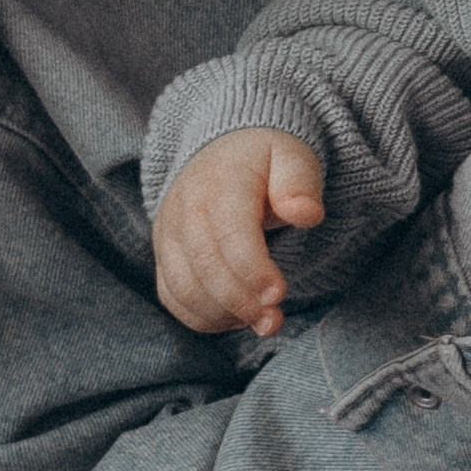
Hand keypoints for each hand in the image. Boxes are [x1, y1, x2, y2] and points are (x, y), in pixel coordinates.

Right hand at [152, 129, 324, 333]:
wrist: (224, 148)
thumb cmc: (264, 158)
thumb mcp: (292, 156)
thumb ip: (300, 183)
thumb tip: (306, 214)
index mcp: (222, 181)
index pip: (230, 233)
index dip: (253, 269)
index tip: (279, 293)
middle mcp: (186, 207)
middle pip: (204, 265)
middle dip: (240, 301)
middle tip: (274, 320)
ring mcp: (169, 232)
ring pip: (182, 287)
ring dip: (222, 314)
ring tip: (261, 321)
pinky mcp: (164, 254)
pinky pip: (172, 296)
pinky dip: (201, 317)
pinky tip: (236, 318)